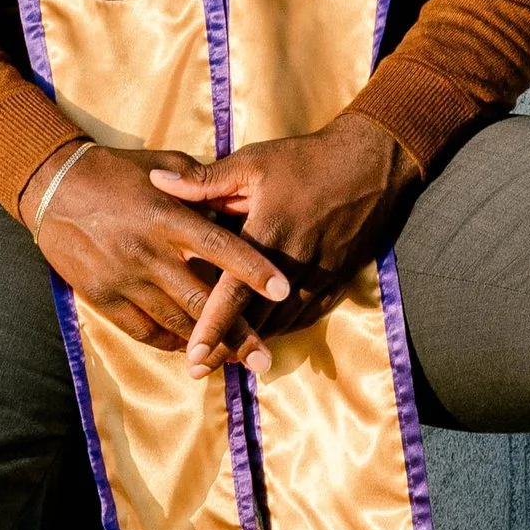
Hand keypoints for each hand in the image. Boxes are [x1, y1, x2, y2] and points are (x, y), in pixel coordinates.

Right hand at [19, 141, 292, 362]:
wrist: (52, 188)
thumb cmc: (116, 172)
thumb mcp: (161, 164)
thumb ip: (201, 184)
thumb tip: (238, 197)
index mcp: (167, 216)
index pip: (219, 246)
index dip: (252, 270)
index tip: (283, 291)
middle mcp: (148, 251)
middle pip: (201, 300)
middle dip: (236, 334)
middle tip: (265, 360)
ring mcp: (124, 279)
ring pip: (175, 323)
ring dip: (207, 344)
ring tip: (235, 362)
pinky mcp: (103, 298)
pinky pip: (144, 331)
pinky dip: (171, 342)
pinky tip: (191, 348)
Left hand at [150, 111, 420, 376]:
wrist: (372, 163)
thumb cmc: (305, 160)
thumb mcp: (252, 162)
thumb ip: (204, 180)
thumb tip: (156, 181)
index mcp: (268, 233)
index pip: (235, 291)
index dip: (213, 325)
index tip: (192, 354)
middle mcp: (294, 262)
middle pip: (256, 318)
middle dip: (228, 347)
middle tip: (198, 369)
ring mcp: (319, 274)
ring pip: (282, 321)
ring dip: (254, 341)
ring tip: (224, 361)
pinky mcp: (336, 278)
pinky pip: (306, 314)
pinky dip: (282, 328)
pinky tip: (263, 336)